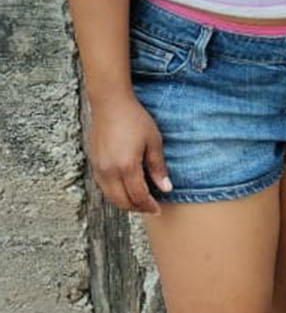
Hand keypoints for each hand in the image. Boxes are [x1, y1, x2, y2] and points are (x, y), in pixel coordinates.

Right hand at [85, 93, 171, 214]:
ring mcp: (99, 168)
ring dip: (125, 203)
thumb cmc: (134, 119)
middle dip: (137, 208)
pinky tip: (125, 189)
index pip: (138, 196)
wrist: (110, 103)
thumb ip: (158, 167)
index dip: (148, 205)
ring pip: (110, 197)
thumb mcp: (153, 141)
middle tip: (150, 208)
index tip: (157, 209)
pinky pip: (103, 187)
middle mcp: (109, 171)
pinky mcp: (94, 163)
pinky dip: (115, 194)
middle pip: (122, 201)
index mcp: (126, 166)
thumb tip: (165, 188)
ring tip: (139, 201)